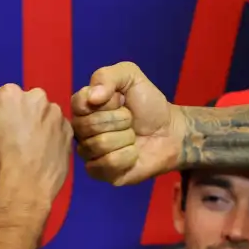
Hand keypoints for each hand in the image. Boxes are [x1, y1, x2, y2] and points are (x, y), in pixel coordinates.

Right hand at [0, 83, 73, 198]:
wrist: (24, 186)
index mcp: (11, 94)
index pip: (4, 96)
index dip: (0, 112)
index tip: (0, 127)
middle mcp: (37, 98)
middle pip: (28, 102)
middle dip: (23, 114)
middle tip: (17, 137)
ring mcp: (56, 114)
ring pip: (45, 115)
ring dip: (40, 125)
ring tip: (32, 148)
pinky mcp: (69, 131)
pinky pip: (58, 130)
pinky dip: (53, 137)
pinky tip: (44, 154)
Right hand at [70, 61, 184, 184]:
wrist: (170, 132)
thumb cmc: (148, 104)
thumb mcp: (130, 76)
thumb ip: (107, 76)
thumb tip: (92, 97)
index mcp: (84, 107)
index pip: (78, 103)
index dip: (104, 103)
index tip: (119, 100)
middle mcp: (82, 131)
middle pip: (88, 126)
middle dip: (119, 120)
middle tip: (130, 120)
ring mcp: (90, 153)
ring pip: (98, 145)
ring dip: (125, 138)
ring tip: (132, 136)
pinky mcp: (101, 173)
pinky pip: (108, 164)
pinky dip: (127, 156)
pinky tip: (133, 153)